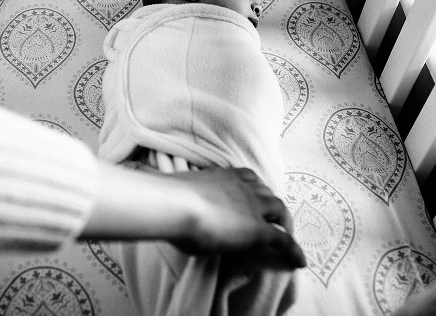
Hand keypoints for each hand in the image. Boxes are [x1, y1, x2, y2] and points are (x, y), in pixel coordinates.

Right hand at [82, 163, 305, 270]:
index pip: (248, 180)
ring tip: (288, 241)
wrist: (173, 203)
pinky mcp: (258, 229)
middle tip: (276, 221)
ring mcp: (254, 206)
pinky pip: (283, 240)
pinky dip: (293, 250)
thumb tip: (136, 184)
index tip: (254, 200)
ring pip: (280, 214)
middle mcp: (244, 186)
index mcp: (224, 175)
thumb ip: (163, 187)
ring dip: (285, 226)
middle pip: (269, 195)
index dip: (255, 191)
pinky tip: (299, 261)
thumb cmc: (164, 194)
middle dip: (275, 207)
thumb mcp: (167, 187)